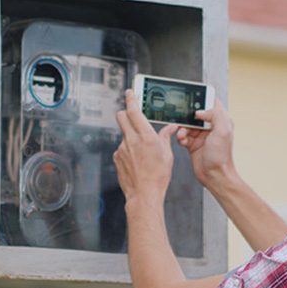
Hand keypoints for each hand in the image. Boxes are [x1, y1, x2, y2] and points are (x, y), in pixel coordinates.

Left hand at [114, 90, 177, 207]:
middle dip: (125, 113)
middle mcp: (132, 140)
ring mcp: (121, 149)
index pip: (134, 111)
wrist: (144, 194)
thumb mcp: (167, 155)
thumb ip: (165, 138)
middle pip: (121, 116)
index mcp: (146, 137)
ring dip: (131, 137)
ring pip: (124, 134)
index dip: (131, 99)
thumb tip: (170, 129)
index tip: (130, 92)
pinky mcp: (116, 158)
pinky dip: (128, 150)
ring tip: (142, 152)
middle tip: (132, 115)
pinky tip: (136, 161)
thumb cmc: (158, 177)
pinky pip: (122, 148)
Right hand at [176, 99, 235, 189]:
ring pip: (187, 125)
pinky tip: (182, 142)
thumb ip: (214, 115)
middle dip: (187, 116)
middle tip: (183, 119)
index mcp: (221, 121)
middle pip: (196, 114)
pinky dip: (180, 138)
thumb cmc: (221, 156)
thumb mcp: (222, 131)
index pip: (212, 103)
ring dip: (182, 129)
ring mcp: (201, 135)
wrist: (214, 176)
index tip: (192, 95)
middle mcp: (211, 127)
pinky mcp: (193, 144)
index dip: (202, 98)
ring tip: (183, 136)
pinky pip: (183, 136)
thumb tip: (200, 111)